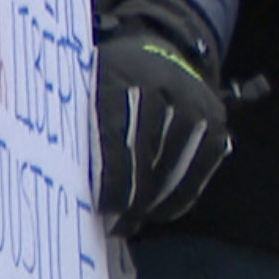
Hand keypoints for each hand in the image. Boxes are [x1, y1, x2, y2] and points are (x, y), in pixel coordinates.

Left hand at [96, 0, 229, 230]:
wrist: (161, 53)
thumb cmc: (113, 84)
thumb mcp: (88, 89)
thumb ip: (79, 130)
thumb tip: (63, 184)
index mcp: (119, 75)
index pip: (116, 132)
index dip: (110, 177)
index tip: (101, 207)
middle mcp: (161, 85)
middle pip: (146, 154)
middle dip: (129, 196)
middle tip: (113, 224)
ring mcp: (194, 104)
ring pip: (173, 168)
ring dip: (151, 202)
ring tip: (130, 222)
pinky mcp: (215, 123)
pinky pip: (197, 173)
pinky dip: (177, 199)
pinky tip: (156, 210)